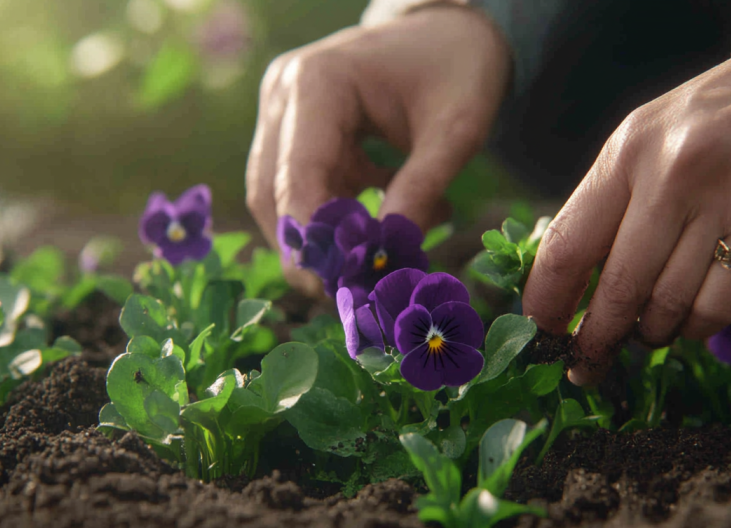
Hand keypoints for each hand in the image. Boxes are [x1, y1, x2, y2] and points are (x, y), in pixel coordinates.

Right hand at [245, 6, 510, 292]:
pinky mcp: (296, 128)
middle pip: (271, 192)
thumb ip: (421, 189)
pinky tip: (385, 225)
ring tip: (372, 267)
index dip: (311, 239)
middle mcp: (285, 94)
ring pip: (279, 196)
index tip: (336, 287)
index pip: (296, 176)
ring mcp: (284, 110)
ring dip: (321, 238)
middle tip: (347, 295)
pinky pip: (301, 186)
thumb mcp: (456, 130)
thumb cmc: (459, 68)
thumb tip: (389, 254)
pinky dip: (336, 217)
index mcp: (317, 83)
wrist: (450, 28)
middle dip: (307, 249)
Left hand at [522, 45, 730, 384]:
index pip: (570, 248)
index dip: (547, 304)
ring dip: (671, 332)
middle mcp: (691, 178)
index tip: (543, 335)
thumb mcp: (640, 139)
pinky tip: (726, 310)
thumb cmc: (710, 122)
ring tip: (664, 323)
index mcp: (636, 152)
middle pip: (627, 293)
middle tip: (590, 361)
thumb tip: (563, 291)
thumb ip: (601, 206)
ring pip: (693, 315)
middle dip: (601, 339)